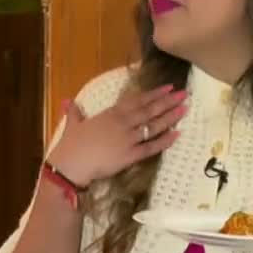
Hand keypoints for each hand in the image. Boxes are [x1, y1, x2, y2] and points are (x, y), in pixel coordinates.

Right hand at [47, 84, 187, 186]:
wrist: (72, 164)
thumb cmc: (71, 144)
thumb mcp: (73, 124)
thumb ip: (74, 111)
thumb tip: (67, 101)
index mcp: (111, 113)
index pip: (137, 100)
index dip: (154, 94)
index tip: (168, 87)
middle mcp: (123, 123)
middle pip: (150, 110)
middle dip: (168, 101)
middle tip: (184, 94)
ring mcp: (128, 139)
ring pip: (153, 126)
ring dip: (170, 117)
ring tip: (184, 109)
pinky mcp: (131, 155)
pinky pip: (151, 147)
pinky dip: (165, 141)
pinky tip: (177, 135)